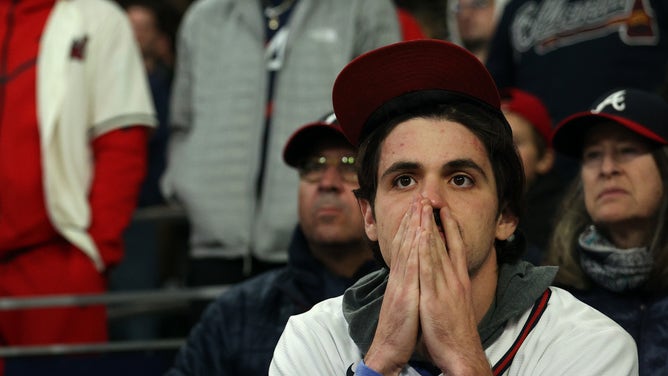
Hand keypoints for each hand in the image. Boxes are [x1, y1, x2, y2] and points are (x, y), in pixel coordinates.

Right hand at [364, 196, 422, 374]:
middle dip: (412, 217)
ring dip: (414, 225)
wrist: (390, 348)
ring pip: (407, 248)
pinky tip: (421, 233)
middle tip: (420, 195)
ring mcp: (401, 283)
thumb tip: (413, 274)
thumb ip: (408, 284)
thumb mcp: (404, 300)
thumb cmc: (400, 328)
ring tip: (421, 205)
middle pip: (405, 241)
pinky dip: (415, 248)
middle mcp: (399, 276)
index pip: (405, 246)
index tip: (417, 207)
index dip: (410, 225)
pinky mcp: (405, 293)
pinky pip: (411, 267)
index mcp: (401, 278)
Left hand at [418, 201, 490, 374]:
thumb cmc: (456, 331)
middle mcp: (455, 278)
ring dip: (429, 226)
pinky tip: (420, 235)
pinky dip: (425, 250)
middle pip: (446, 241)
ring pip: (436, 250)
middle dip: (436, 218)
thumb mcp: (456, 302)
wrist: (461, 352)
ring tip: (424, 205)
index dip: (450, 225)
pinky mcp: (435, 296)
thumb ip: (451, 287)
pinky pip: (429, 269)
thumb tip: (449, 278)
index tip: (444, 207)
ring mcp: (446, 286)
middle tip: (431, 196)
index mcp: (460, 279)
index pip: (456, 245)